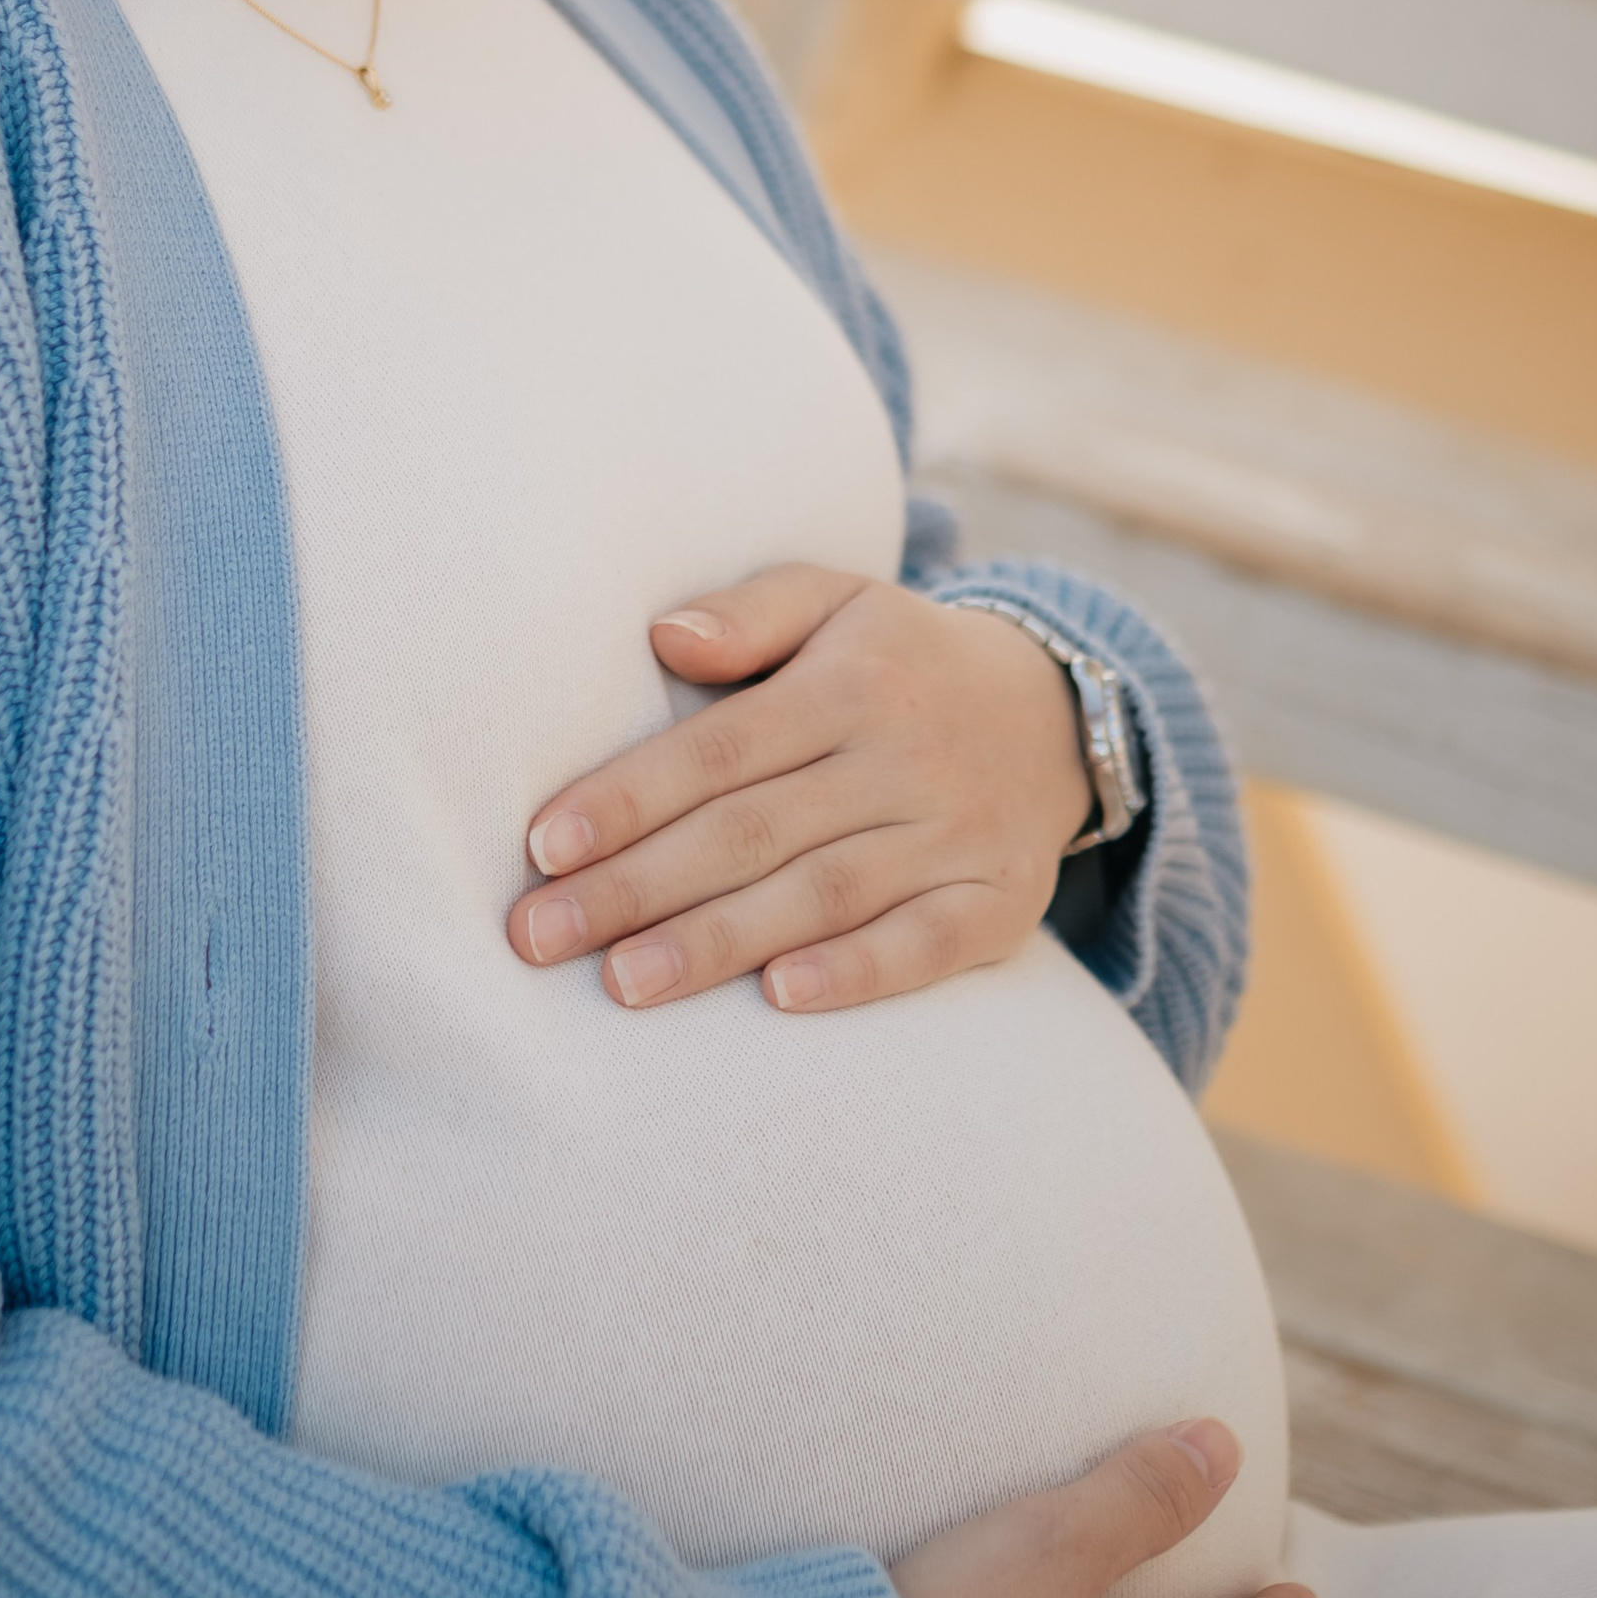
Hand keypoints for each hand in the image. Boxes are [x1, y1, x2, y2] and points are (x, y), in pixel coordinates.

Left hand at [508, 565, 1091, 1012]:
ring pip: (825, 894)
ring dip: (720, 942)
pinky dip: (858, 973)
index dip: (631, 797)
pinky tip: (780, 998)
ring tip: (624, 982)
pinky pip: (928, 944)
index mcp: (851, 682)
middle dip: (638, 888)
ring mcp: (957, 834)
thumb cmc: (899, 661)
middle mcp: (905, 758)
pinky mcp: (1001, 901)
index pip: (723, 747)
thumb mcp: (836, 599)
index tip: (545, 845)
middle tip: (539, 937)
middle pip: (754, 831)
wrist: (1057, 715)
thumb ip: (750, 613)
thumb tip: (664, 634)